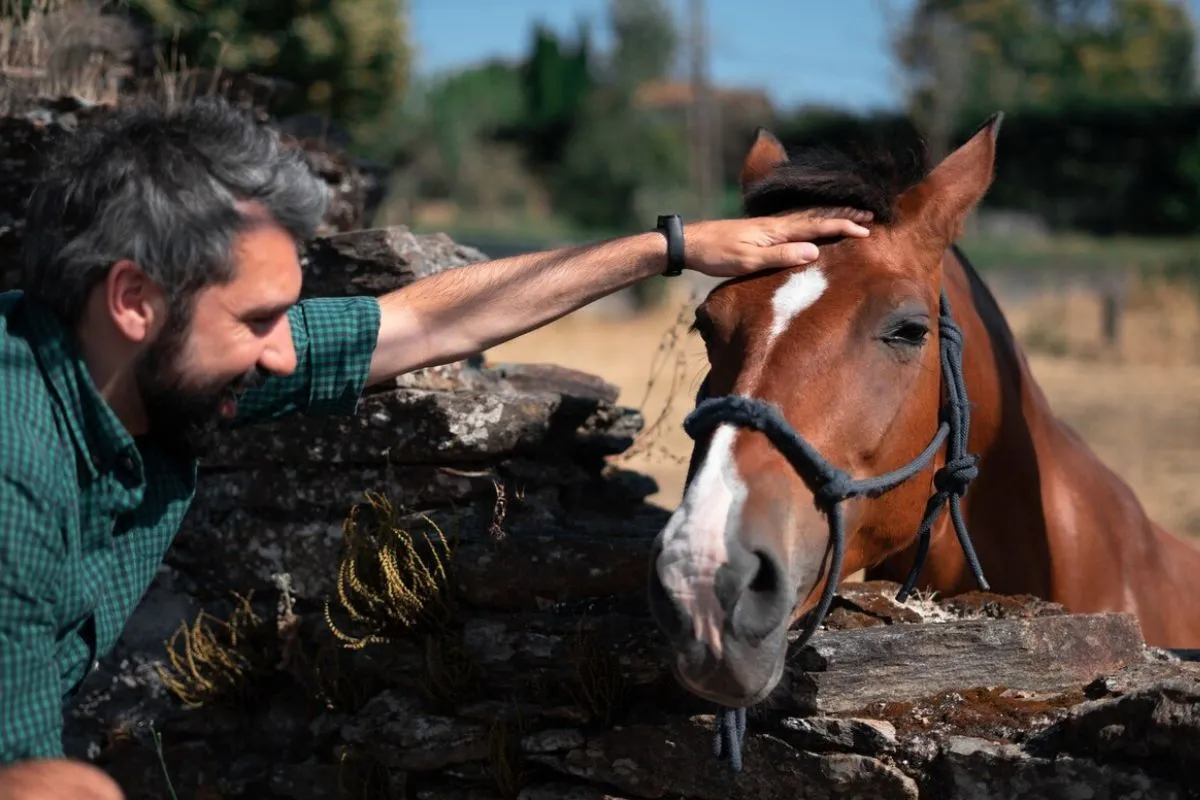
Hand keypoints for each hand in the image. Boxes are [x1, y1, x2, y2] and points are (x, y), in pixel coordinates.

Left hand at [682, 209, 872, 277]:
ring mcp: (768, 227)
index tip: (866, 229)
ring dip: (830, 218)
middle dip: (843, 217)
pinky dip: (812, 223)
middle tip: (870, 216)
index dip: (843, 227)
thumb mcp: (748, 260)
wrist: (690, 243)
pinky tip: (813, 227)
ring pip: (807, 219)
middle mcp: (775, 224)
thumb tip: (814, 251)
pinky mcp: (761, 232)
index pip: (817, 226)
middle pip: (816, 217)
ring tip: (850, 217)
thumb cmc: (717, 254)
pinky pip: (795, 225)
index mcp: (776, 230)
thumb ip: (780, 256)